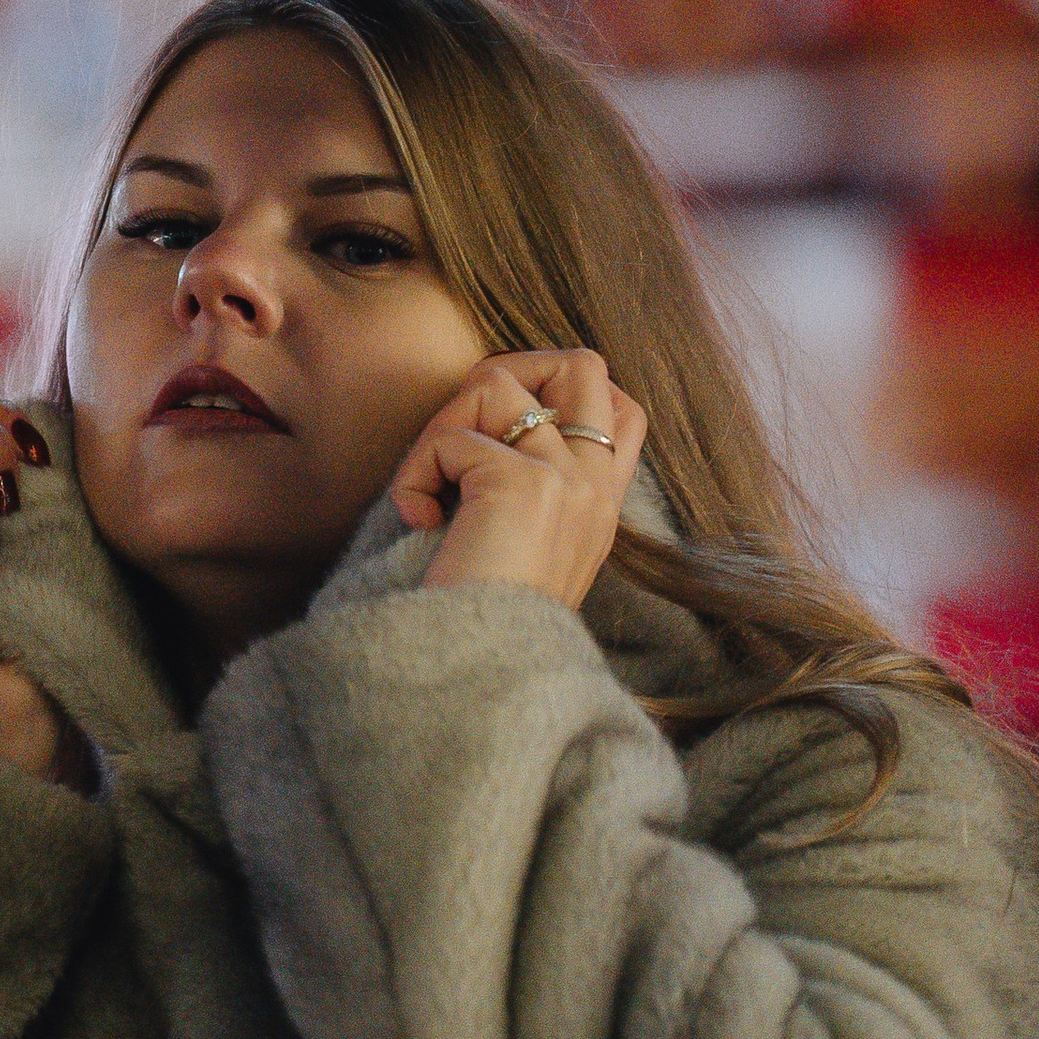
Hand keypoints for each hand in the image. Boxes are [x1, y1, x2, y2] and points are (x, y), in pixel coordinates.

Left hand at [394, 348, 647, 608]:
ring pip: (497, 382)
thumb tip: (486, 444)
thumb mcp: (536, 553)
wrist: (482, 675)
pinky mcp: (518, 483)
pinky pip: (449, 437)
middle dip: (509, 374)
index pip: (622, 407)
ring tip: (432, 486)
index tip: (509, 437)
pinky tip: (420, 519)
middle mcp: (594, 483)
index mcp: (604, 503)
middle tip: (466, 432)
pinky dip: (416, 474)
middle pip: (581, 363)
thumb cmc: (488, 623)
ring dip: (445, 425)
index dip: (563, 392)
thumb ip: (537, 495)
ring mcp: (564, 478)